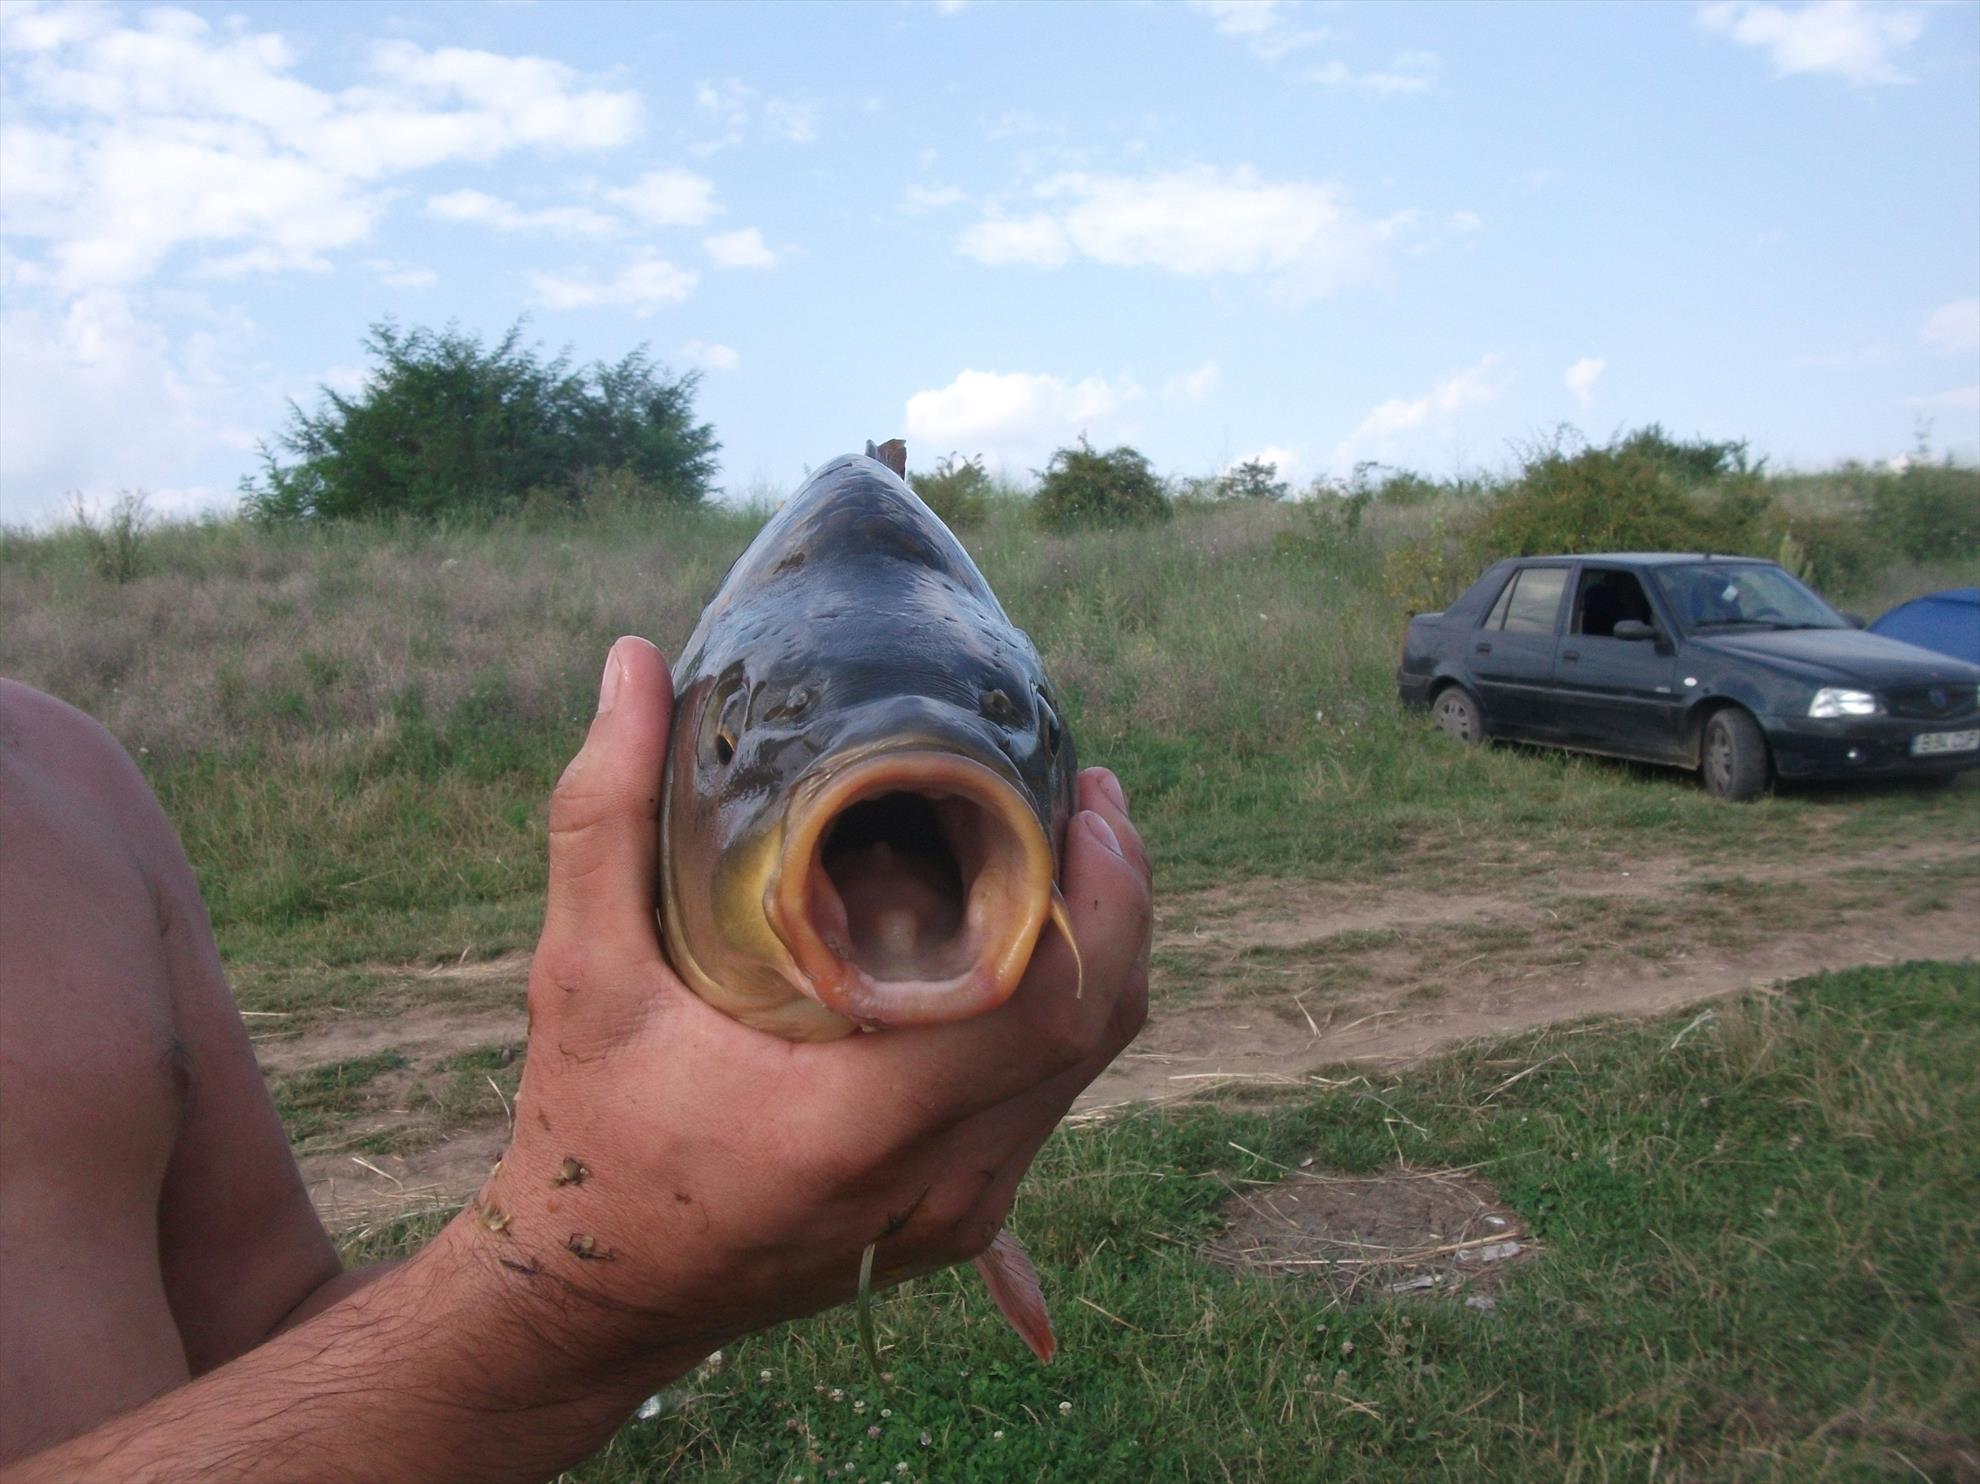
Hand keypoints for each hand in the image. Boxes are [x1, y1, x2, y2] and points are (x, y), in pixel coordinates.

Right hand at [461, 637, 1149, 1379]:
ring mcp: (958, 1211)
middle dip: (1116, 901)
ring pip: (1087, 1068)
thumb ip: (602, 819)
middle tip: (1088, 799)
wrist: (596, 1302)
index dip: (1096, 894)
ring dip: (1096, 954)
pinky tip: (1023, 942)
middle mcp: (936, 1181)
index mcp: (860, 1124)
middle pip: (1096, 1028)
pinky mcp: (959, 1219)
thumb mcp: (579, 975)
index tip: (1081, 796)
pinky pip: (1050, 1101)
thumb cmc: (588, 1138)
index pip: (1045, 1008)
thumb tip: (629, 662)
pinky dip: (1059, 1014)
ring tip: (1065, 849)